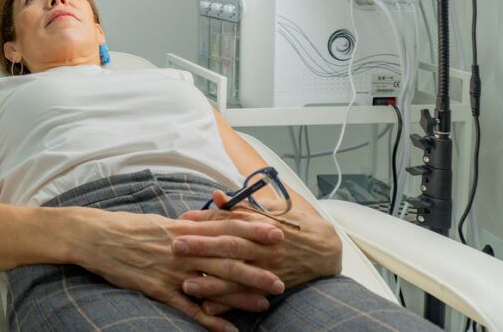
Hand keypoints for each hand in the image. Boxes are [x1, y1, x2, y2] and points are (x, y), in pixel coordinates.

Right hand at [70, 208, 285, 331]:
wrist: (94, 236)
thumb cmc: (126, 228)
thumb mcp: (159, 221)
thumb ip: (186, 227)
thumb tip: (209, 225)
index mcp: (182, 228)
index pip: (224, 227)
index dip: (252, 230)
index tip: (277, 232)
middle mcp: (181, 247)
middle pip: (225, 258)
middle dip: (256, 268)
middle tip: (282, 277)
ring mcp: (170, 269)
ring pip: (212, 282)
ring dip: (240, 294)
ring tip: (265, 303)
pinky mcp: (158, 288)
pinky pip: (188, 307)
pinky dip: (209, 319)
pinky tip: (228, 330)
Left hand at [174, 190, 342, 314]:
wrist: (326, 249)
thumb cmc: (294, 223)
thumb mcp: (270, 208)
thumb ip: (239, 205)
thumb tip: (214, 195)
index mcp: (260, 224)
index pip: (228, 220)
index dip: (204, 220)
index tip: (181, 220)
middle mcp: (263, 246)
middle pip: (229, 246)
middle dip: (202, 246)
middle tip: (177, 246)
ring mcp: (267, 268)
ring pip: (236, 275)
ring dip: (211, 282)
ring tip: (187, 284)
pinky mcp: (271, 286)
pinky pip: (247, 296)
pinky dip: (228, 304)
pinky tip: (208, 308)